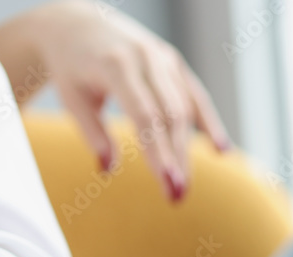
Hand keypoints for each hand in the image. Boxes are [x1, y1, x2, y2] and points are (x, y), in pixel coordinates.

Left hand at [24, 1, 229, 199]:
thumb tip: (108, 170)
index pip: (145, 117)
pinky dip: (209, 123)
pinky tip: (221, 150)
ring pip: (184, 110)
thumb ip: (93, 132)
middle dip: (176, 159)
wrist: (76, 23)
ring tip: (182, 186)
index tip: (167, 184)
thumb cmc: (71, 66)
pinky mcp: (173, 62)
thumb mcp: (72, 98)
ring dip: (186, 151)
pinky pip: (196, 95)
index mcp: (116, 65)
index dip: (159, 153)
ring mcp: (163, 58)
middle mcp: (146, 58)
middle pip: (170, 117)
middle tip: (177, 197)